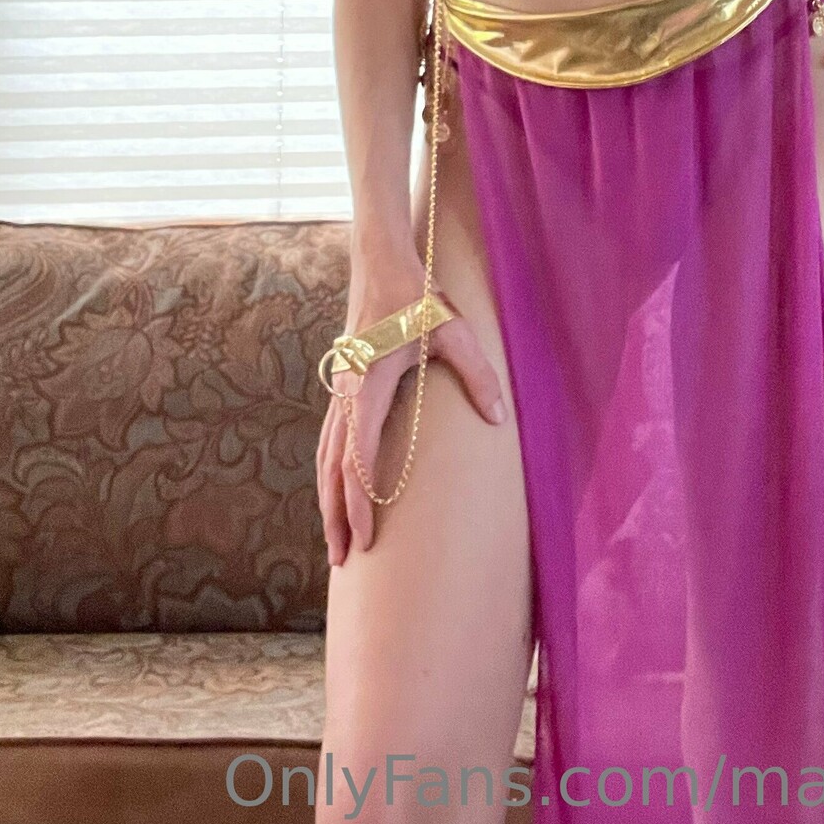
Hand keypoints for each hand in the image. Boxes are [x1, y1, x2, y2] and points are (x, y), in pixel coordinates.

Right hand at [316, 245, 507, 565]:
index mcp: (366, 386)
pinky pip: (329, 441)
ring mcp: (339, 391)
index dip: (361, 502)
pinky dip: (330, 475)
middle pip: (331, 469)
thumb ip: (477, 375)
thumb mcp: (454, 332)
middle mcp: (344, 394)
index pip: (357, 458)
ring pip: (324, 458)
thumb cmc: (417, 296)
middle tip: (343, 561)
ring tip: (336, 544)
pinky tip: (337, 496)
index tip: (368, 538)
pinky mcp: (342, 387)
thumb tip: (499, 420)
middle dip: (336, 516)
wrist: (382, 262)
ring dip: (328, 500)